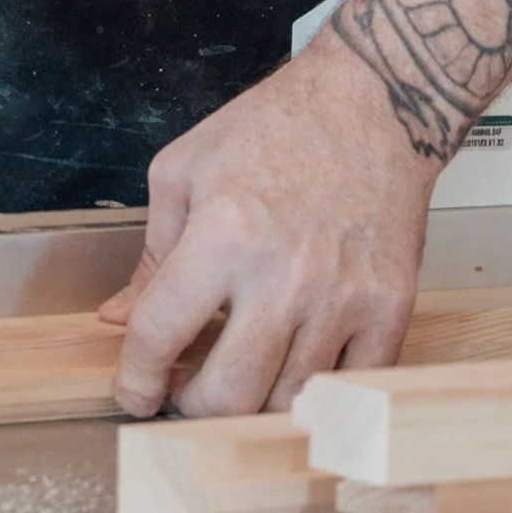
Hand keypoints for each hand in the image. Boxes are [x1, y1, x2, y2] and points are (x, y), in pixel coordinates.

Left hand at [101, 34, 433, 416]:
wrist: (372, 105)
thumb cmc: (275, 127)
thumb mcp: (186, 171)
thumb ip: (152, 254)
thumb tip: (120, 317)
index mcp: (223, 232)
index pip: (158, 333)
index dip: (134, 377)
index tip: (134, 390)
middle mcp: (283, 273)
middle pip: (227, 395)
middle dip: (192, 407)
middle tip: (186, 390)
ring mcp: (343, 298)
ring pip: (288, 403)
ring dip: (254, 404)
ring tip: (240, 372)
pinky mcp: (391, 309)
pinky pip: (350, 390)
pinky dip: (317, 395)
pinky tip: (295, 369)